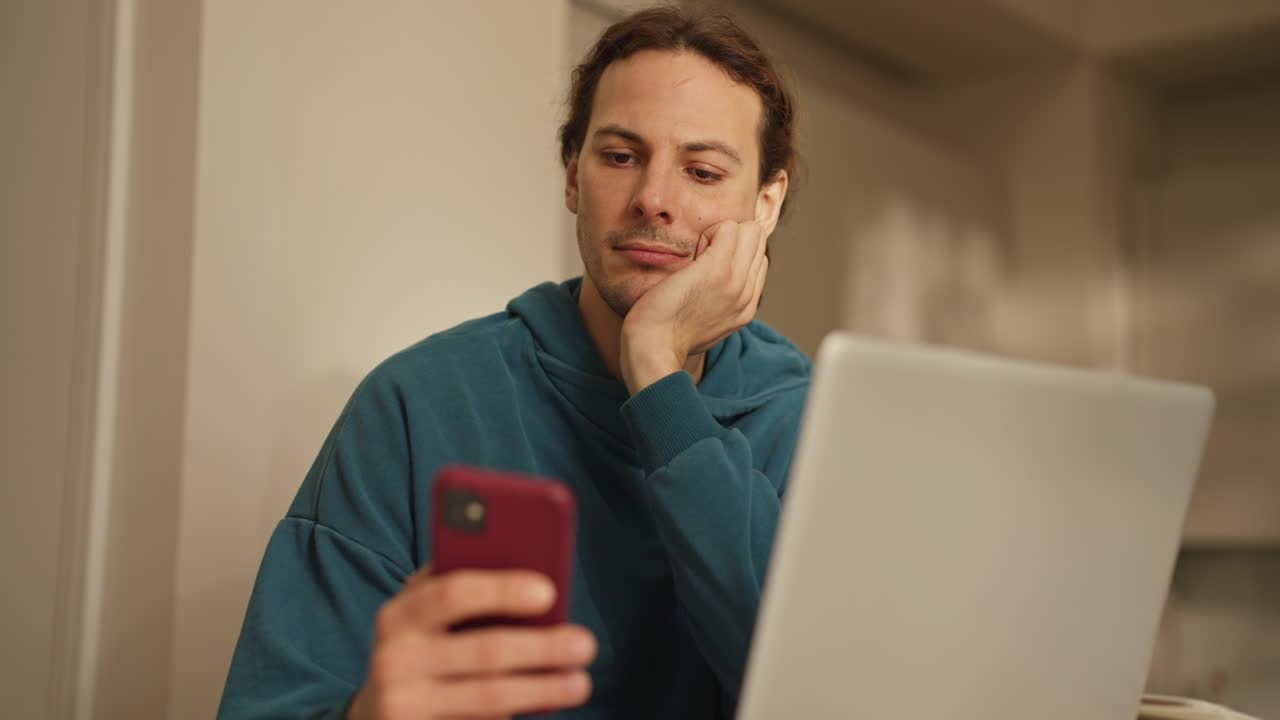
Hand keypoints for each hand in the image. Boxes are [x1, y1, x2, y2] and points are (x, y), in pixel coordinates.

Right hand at [348, 568, 596, 719]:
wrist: (377, 711)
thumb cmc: (422, 649)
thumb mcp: (427, 617)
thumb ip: (464, 594)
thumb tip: (537, 586)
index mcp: (400, 614)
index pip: (453, 593)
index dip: (503, 591)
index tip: (549, 592)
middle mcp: (394, 659)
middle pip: (484, 651)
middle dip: (542, 647)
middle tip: (585, 644)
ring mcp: (402, 705)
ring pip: (489, 697)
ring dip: (542, 688)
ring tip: (580, 683)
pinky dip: (515, 718)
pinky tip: (546, 706)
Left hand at [620, 219, 768, 393]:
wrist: (653, 347)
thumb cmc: (665, 334)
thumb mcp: (704, 324)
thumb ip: (719, 303)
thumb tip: (714, 287)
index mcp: (746, 308)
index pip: (758, 260)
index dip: (732, 255)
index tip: (704, 272)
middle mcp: (747, 294)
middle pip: (758, 241)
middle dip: (730, 240)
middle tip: (700, 261)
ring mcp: (736, 281)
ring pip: (750, 231)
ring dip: (720, 235)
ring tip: (697, 259)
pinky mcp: (718, 269)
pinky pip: (729, 228)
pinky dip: (709, 233)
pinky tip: (692, 256)